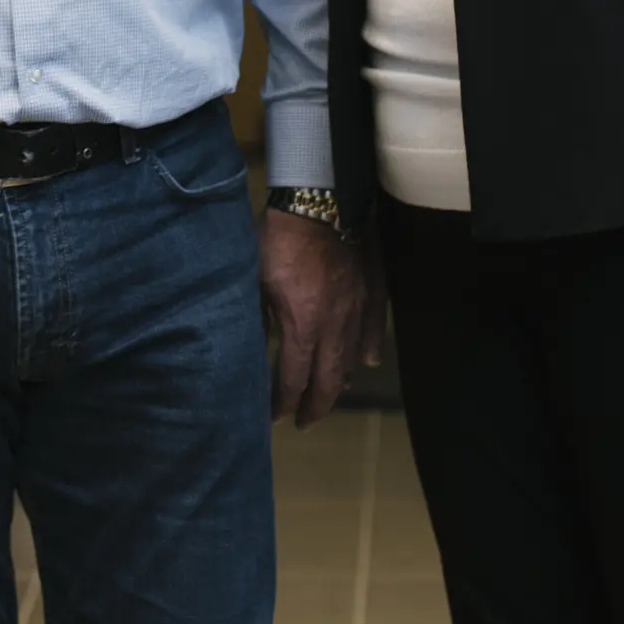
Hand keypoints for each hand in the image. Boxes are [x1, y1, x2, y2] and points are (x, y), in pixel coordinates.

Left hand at [260, 207, 376, 427]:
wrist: (320, 202)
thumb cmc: (278, 239)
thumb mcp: (254, 281)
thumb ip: (256, 319)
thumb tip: (250, 350)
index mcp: (302, 327)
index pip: (293, 380)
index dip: (283, 403)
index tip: (274, 417)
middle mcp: (334, 327)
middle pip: (328, 382)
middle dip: (314, 407)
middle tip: (304, 422)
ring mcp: (357, 310)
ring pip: (352, 360)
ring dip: (338, 383)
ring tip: (328, 395)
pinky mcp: (371, 292)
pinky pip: (373, 330)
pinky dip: (368, 350)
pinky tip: (365, 362)